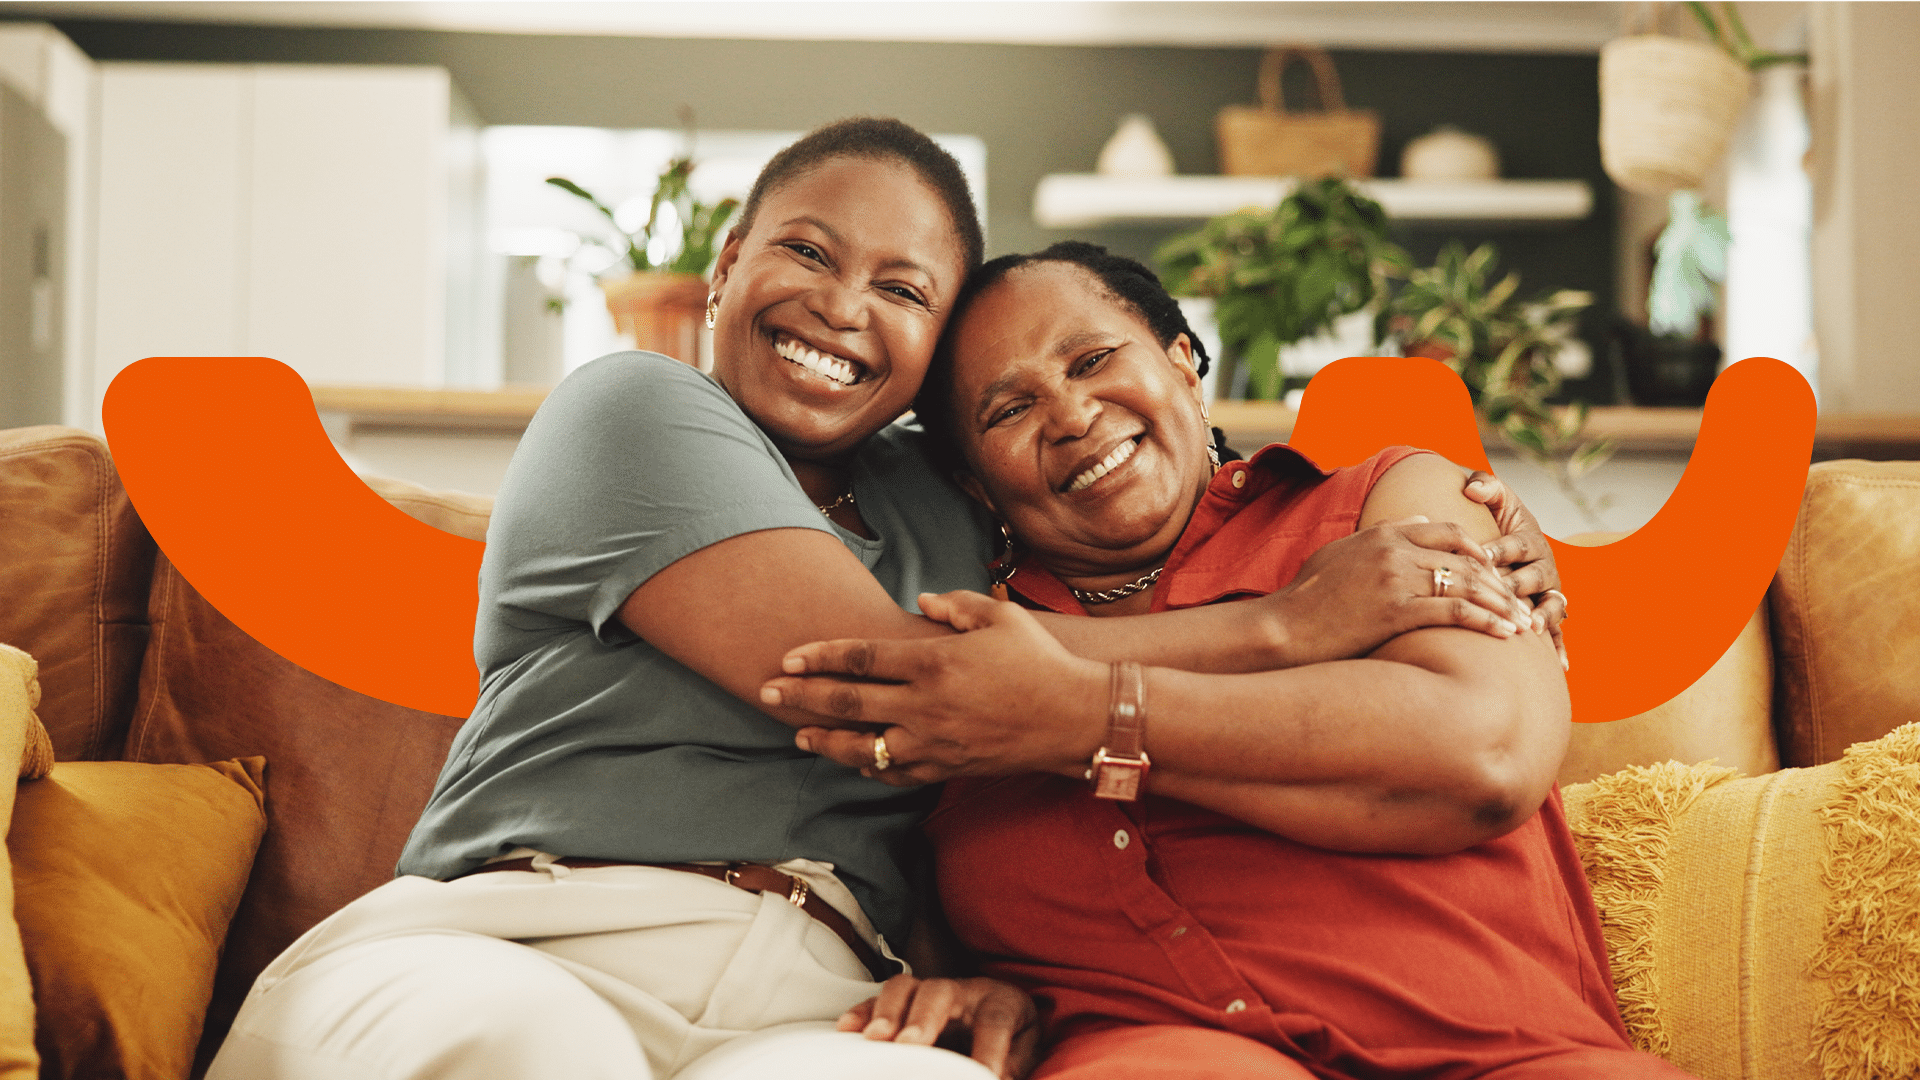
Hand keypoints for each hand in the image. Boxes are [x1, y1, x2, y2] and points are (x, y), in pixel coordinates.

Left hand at [761, 591, 1106, 784]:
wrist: (1074, 718)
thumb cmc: (1040, 660)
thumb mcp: (1000, 617)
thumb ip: (956, 606)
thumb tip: (922, 603)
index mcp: (933, 661)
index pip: (860, 659)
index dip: (819, 657)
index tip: (787, 659)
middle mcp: (925, 705)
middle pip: (848, 703)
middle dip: (801, 698)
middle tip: (765, 694)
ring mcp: (934, 742)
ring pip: (863, 746)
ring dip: (825, 740)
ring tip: (798, 735)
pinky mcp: (946, 768)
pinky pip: (894, 773)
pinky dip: (869, 767)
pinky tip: (852, 761)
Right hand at [838, 974, 1039, 1079]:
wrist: (1001, 1010)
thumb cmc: (1011, 1033)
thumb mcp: (1024, 1051)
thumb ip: (1013, 1067)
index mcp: (1000, 1001)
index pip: (995, 1021)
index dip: (989, 1050)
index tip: (984, 1075)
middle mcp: (964, 990)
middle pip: (942, 992)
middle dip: (924, 1017)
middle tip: (911, 1044)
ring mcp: (932, 992)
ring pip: (906, 987)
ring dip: (888, 1011)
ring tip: (876, 1038)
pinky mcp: (907, 1001)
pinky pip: (879, 998)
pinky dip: (863, 1012)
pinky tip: (849, 1029)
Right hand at [1264, 516, 1532, 667]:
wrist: (1283, 628)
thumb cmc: (1306, 597)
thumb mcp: (1340, 552)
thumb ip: (1381, 532)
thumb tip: (1417, 519)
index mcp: (1383, 534)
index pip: (1446, 530)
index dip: (1477, 549)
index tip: (1494, 570)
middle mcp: (1394, 550)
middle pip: (1465, 558)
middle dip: (1499, 581)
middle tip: (1521, 602)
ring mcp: (1396, 579)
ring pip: (1467, 584)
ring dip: (1502, 603)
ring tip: (1523, 623)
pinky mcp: (1396, 610)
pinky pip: (1454, 611)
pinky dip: (1486, 621)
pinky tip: (1505, 635)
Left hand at [1461, 471, 1568, 668]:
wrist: (1504, 540)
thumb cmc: (1495, 520)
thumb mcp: (1494, 500)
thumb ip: (1486, 486)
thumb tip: (1472, 487)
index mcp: (1530, 539)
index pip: (1517, 544)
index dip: (1501, 549)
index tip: (1483, 556)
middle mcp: (1544, 566)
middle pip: (1534, 577)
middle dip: (1519, 586)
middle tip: (1504, 595)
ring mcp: (1548, 592)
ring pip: (1551, 605)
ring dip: (1543, 617)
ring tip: (1533, 628)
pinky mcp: (1548, 613)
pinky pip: (1558, 632)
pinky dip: (1560, 648)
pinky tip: (1561, 667)